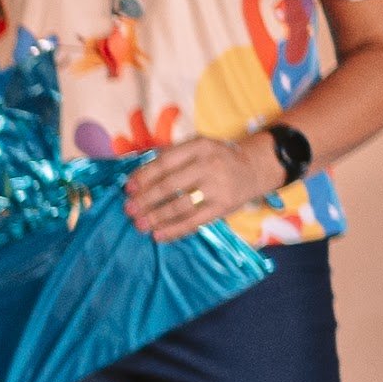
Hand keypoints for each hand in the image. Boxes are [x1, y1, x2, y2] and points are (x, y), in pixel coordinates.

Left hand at [124, 135, 276, 240]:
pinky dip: (173, 230)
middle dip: (145, 199)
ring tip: (139, 224)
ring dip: (156, 217)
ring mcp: (217, 187)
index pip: (164, 162)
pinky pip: (194, 221)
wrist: (254, 168)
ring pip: (180, 205)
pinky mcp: (223, 207)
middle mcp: (208, 164)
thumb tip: (137, 176)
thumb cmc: (216, 158)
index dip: (144, 176)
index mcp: (199, 146)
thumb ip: (171, 157)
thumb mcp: (197, 148)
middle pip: (169, 185)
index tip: (128, 188)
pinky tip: (158, 235)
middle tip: (129, 209)